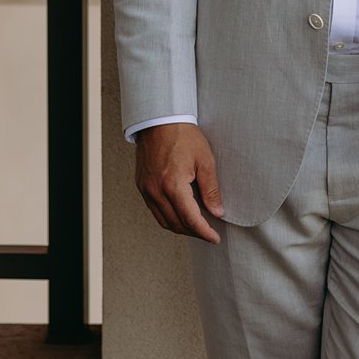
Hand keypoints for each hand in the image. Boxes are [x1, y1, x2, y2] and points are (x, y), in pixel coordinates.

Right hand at [135, 122, 223, 243]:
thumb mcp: (205, 160)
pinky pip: (155, 210)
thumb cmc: (183, 136)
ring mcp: (146, 190)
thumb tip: (217, 212)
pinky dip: (168, 217)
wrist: (160, 120)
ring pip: (163, 221)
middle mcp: (156, 191)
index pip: (190, 219)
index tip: (214, 238)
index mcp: (173, 185)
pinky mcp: (142, 186)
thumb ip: (211, 190)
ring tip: (196, 227)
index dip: (204, 232)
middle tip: (208, 233)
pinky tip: (179, 214)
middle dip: (194, 232)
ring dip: (180, 227)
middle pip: (176, 224)